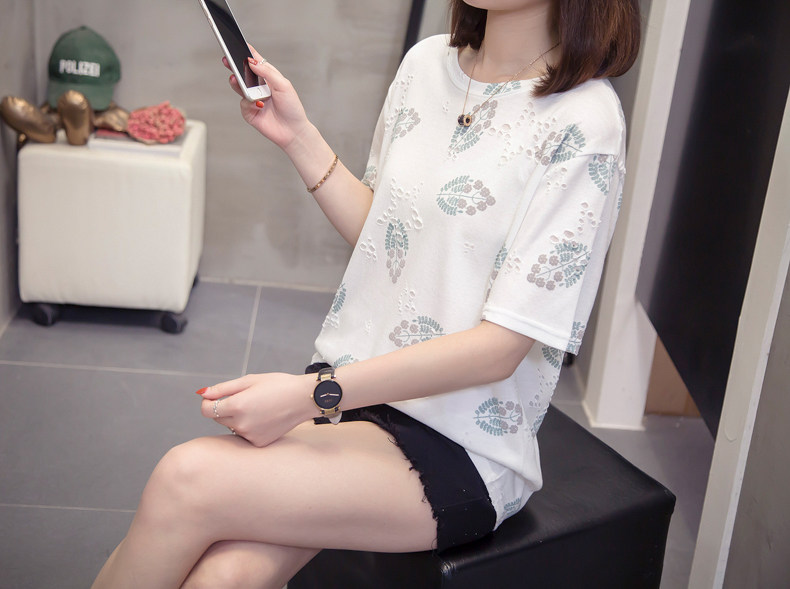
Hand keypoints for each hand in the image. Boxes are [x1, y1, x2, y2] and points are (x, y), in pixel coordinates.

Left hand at [197, 372, 313, 446]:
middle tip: (245, 399)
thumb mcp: (249, 380)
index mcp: (237, 406)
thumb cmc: (277, 385)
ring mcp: (250, 436)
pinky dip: (249, 427)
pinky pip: (245, 435)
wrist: (303, 399)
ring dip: (237, 419)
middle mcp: (241, 424)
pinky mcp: (259, 443)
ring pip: (232, 427)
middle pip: (218, 419)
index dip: (207, 402)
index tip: (215, 397)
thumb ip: (223, 388)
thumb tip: (202, 393)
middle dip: (224, 409)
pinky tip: (264, 418)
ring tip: (258, 408)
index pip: (206, 410)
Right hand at [223, 46, 311, 150]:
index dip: (247, 53)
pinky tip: (258, 105)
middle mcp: (259, 87)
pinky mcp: (250, 113)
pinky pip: (243, 104)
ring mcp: (253, 99)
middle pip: (243, 73)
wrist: (293, 131)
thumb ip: (267, 72)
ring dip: (237, 83)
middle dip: (234, 66)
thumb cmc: (292, 107)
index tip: (237, 42)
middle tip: (227, 59)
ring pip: (239, 87)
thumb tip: (252, 61)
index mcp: (268, 78)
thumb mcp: (283, 85)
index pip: (255, 62)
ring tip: (235, 79)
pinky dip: (249, 103)